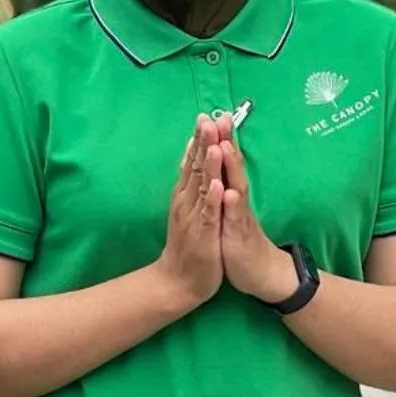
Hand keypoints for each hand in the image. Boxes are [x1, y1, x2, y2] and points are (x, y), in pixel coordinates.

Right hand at [154, 117, 224, 310]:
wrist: (176, 281)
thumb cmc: (187, 245)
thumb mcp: (188, 210)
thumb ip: (191, 186)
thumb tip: (192, 160)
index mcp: (185, 194)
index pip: (192, 161)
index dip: (200, 138)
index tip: (206, 114)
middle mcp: (186, 201)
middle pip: (195, 166)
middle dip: (204, 142)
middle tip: (208, 117)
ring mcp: (194, 216)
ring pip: (202, 186)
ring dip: (208, 164)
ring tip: (215, 143)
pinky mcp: (203, 234)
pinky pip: (208, 214)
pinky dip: (213, 199)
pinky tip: (218, 185)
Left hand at [216, 121, 296, 303]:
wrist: (261, 274)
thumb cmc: (239, 240)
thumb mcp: (227, 210)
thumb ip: (224, 187)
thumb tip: (219, 166)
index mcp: (230, 193)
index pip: (224, 162)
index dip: (218, 139)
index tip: (210, 115)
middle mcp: (237, 200)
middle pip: (232, 166)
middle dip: (226, 142)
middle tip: (221, 117)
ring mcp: (239, 216)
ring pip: (236, 187)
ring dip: (231, 167)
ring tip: (225, 146)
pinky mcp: (240, 236)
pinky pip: (235, 218)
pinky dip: (232, 205)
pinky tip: (229, 192)